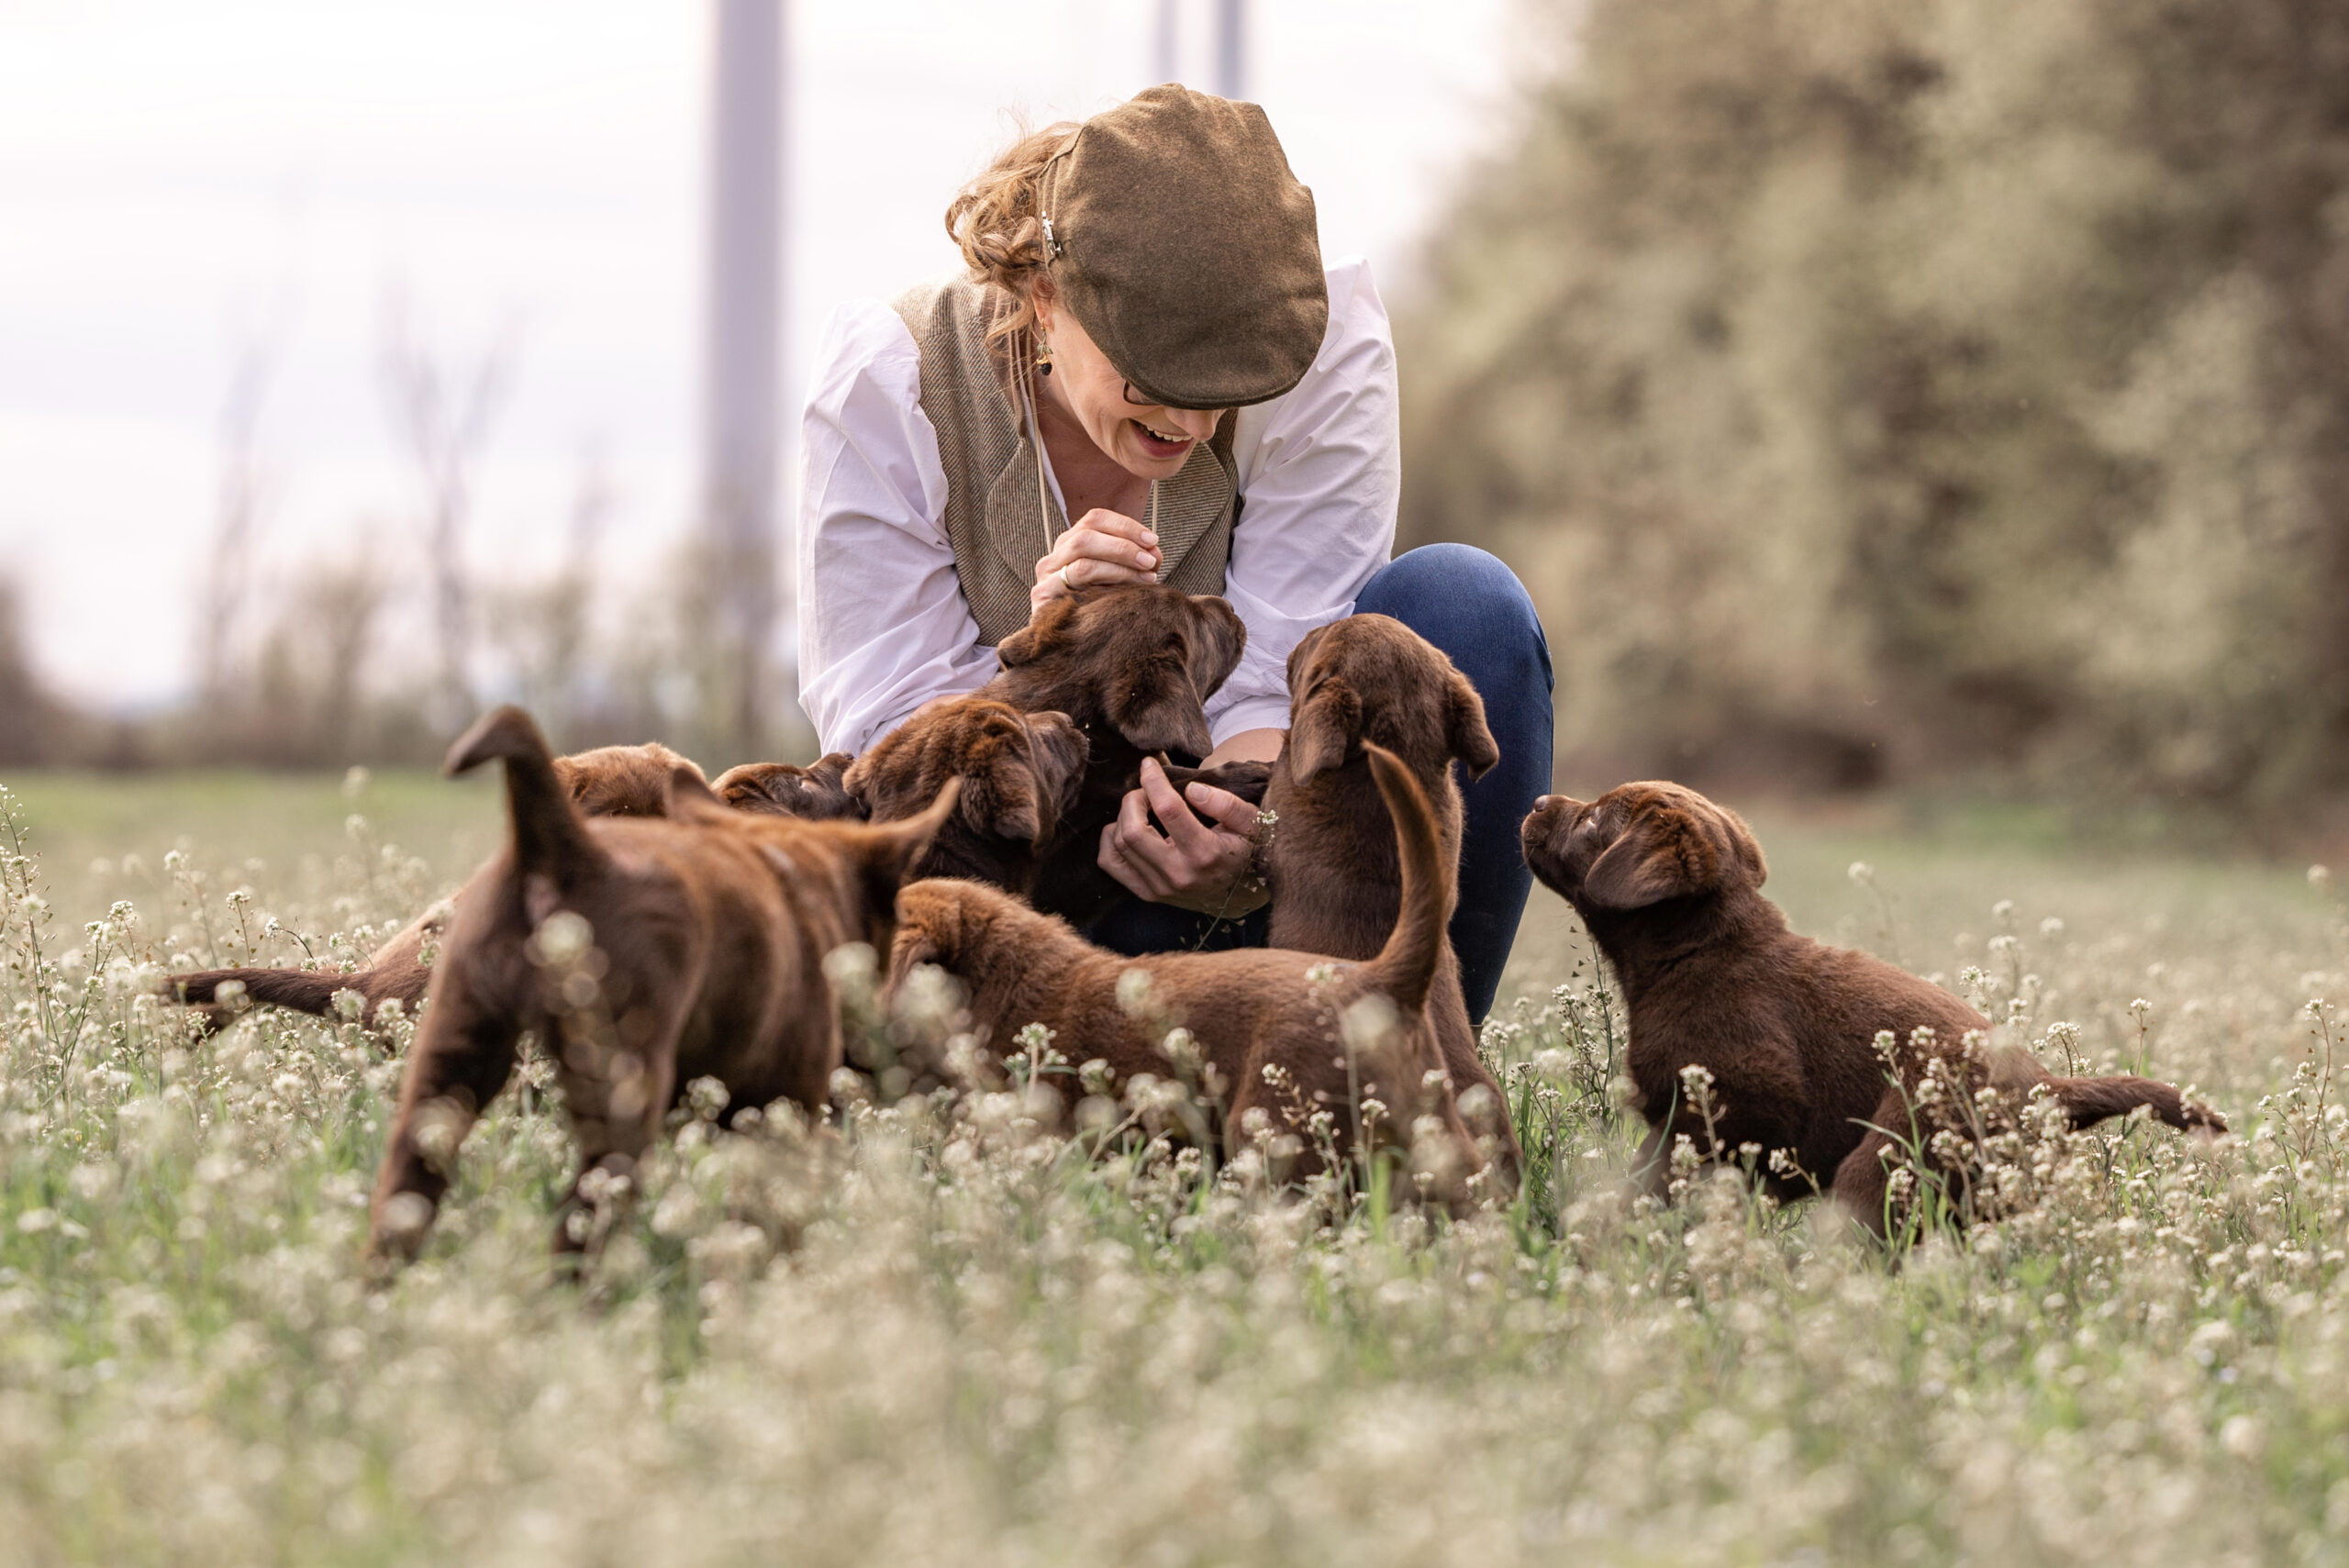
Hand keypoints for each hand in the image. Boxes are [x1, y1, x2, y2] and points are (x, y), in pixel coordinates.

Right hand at [1031, 509, 1159, 612]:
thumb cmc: (1102, 608)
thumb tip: (1154, 552)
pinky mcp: (1043, 597)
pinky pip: (1077, 584)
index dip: (1126, 525)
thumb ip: (1139, 562)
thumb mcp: (1123, 579)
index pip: (1095, 519)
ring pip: (1083, 561)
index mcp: (1071, 544)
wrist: (1075, 647)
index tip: (1153, 541)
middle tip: (1150, 561)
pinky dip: (1107, 584)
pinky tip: (1126, 594)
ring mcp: (1046, 577)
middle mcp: (1055, 556)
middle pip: (1087, 536)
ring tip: (1145, 577)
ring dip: (1119, 567)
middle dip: (1124, 547)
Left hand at [1098, 757, 1267, 914]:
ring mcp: (1160, 888)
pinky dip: (1111, 839)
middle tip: (1147, 791)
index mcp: (1205, 854)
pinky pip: (1111, 863)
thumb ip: (1226, 803)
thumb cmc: (1246, 849)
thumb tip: (1192, 790)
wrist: (1244, 893)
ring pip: (1119, 845)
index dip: (1153, 781)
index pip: (1167, 810)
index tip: (1149, 764)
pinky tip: (1126, 828)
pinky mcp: (1148, 894)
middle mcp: (1178, 875)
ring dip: (1123, 817)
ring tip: (1140, 808)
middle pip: (1133, 830)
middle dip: (1133, 800)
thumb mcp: (1251, 822)